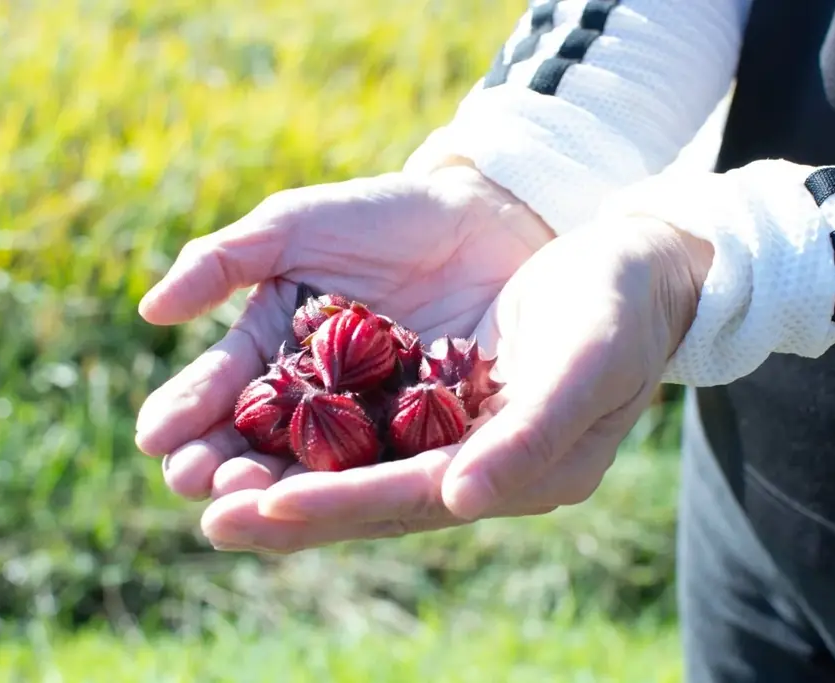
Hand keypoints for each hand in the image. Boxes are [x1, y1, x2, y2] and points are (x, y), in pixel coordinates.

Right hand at [136, 165, 553, 500]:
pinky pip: (388, 464)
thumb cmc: (379, 218)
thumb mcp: (295, 227)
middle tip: (195, 483)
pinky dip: (358, 485)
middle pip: (257, 443)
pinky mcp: (427, 435)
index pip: (217, 391)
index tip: (154, 437)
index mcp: (271, 352)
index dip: (185, 413)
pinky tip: (332, 499)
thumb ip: (223, 261)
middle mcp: (312, 399)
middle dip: (222, 465)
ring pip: (314, 468)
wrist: (478, 222)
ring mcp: (368, 422)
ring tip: (247, 501)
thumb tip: (150, 311)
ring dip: (276, 489)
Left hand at [199, 215, 712, 552]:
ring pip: (356, 466)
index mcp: (522, 474)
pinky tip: (250, 426)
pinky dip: (307, 428)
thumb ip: (530, 435)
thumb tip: (461, 502)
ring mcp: (454, 436)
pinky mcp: (434, 399)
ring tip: (204, 483)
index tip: (266, 506)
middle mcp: (479, 469)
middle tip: (209, 515)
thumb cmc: (619, 309)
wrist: (630, 267)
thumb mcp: (589, 361)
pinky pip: (362, 423)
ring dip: (284, 474)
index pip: (419, 498)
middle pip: (372, 497)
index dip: (343, 505)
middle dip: (290, 507)